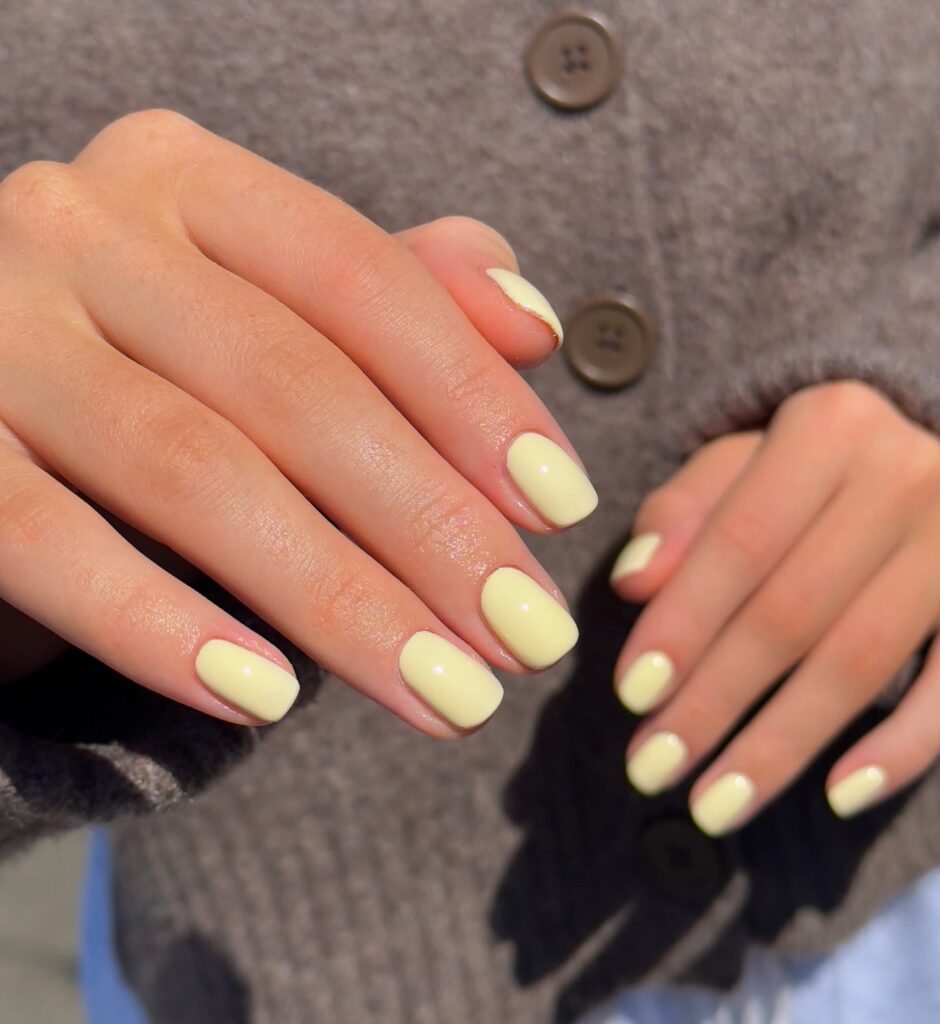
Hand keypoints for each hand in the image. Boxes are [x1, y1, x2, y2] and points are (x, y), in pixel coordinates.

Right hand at [0, 109, 594, 732]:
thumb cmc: (160, 368)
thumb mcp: (279, 318)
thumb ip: (404, 305)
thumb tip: (537, 324)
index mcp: (187, 185)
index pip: (363, 280)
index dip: (475, 398)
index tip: (564, 511)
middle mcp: (82, 228)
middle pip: (295, 387)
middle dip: (431, 526)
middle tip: (528, 638)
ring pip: (194, 470)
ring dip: (338, 601)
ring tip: (448, 694)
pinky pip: (43, 539)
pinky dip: (158, 625)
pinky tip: (267, 700)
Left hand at [610, 381, 939, 833]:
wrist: (910, 449)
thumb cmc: (796, 466)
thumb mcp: (734, 463)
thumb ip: (681, 514)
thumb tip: (635, 582)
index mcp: (831, 426)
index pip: (741, 542)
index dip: (683, 624)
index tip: (630, 696)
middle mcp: (907, 475)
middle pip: (795, 612)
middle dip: (716, 701)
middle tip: (653, 768)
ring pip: (863, 663)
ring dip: (782, 745)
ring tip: (715, 804)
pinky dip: (900, 749)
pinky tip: (836, 796)